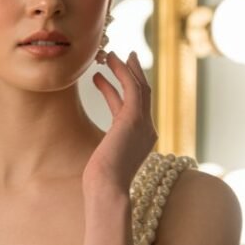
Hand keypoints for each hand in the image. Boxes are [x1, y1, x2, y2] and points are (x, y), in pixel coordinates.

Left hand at [84, 50, 157, 194]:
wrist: (107, 189)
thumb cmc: (101, 183)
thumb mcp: (104, 161)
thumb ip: (105, 150)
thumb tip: (97, 153)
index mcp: (142, 141)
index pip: (134, 108)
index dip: (122, 90)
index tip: (111, 77)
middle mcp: (147, 130)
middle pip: (142, 93)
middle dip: (130, 74)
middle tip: (119, 57)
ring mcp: (143, 124)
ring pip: (138, 87)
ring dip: (124, 69)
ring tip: (109, 55)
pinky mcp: (133, 119)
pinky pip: (131, 87)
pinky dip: (122, 73)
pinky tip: (109, 64)